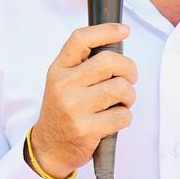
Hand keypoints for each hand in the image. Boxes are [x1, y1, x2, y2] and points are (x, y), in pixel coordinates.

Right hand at [29, 23, 136, 178]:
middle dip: (129, 69)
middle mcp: (64, 85)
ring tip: (121, 102)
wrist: (49, 147)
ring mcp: (74, 107)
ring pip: (121, 88)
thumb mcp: (63, 82)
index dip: (106, 30)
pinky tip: (114, 120)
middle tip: (129, 78)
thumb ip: (84, 65)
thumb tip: (118, 46)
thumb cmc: (64, 111)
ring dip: (129, 95)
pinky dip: (125, 117)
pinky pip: (123, 115)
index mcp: (59, 69)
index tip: (124, 31)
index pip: (80, 39)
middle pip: (110, 61)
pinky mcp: (86, 129)